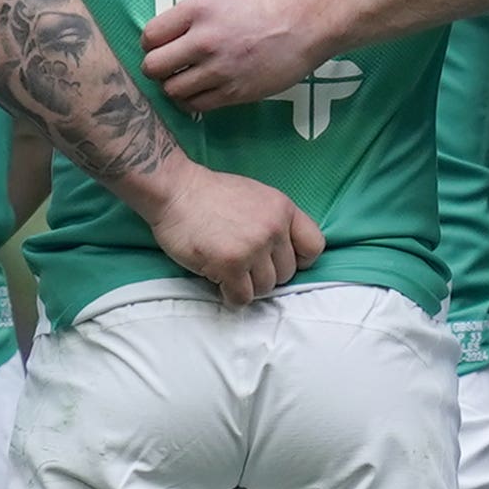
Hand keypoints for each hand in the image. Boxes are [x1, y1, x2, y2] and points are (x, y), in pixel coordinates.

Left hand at [141, 0, 334, 114]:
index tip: (160, 46)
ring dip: (173, 87)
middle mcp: (204, 41)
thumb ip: (191, 13)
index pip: (150, 36)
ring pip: (171, 90)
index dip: (150, 44)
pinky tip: (199, 92)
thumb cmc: (263, 7)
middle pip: (153, 67)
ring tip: (185, 80)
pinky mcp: (233, 93)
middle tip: (166, 67)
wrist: (304, 25)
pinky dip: (191, 101)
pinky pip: (195, 105)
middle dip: (156, 68)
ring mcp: (218, 69)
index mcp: (198, 11)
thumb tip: (165, 33)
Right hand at [147, 164, 325, 303]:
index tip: (280, 261)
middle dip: (266, 274)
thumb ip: (275, 220)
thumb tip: (283, 253)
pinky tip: (220, 282)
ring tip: (229, 271)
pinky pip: (242, 297)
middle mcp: (273, 229)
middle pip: (286, 273)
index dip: (299, 260)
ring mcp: (252, 248)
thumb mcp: (257, 196)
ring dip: (247, 286)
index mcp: (283, 209)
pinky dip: (231, 296)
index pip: (314, 246)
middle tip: (244, 266)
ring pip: (265, 288)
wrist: (175, 190)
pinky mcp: (230, 265)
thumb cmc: (210, 194)